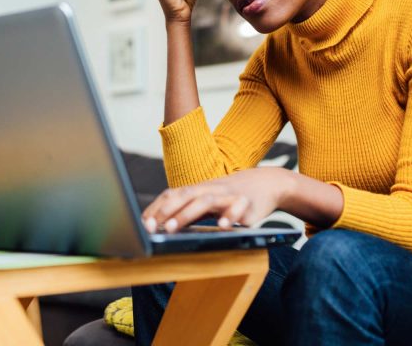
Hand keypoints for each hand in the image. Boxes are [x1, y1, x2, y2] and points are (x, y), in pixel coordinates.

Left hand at [141, 167, 295, 232]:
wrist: (268, 183)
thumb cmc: (232, 195)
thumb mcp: (208, 200)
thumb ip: (189, 210)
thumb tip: (163, 225)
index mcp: (198, 189)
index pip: (172, 195)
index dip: (156, 208)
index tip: (143, 223)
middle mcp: (210, 189)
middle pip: (184, 196)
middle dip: (165, 211)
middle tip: (151, 227)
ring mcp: (228, 195)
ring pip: (205, 201)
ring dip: (187, 214)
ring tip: (172, 228)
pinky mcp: (247, 204)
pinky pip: (238, 208)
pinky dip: (229, 217)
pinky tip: (222, 227)